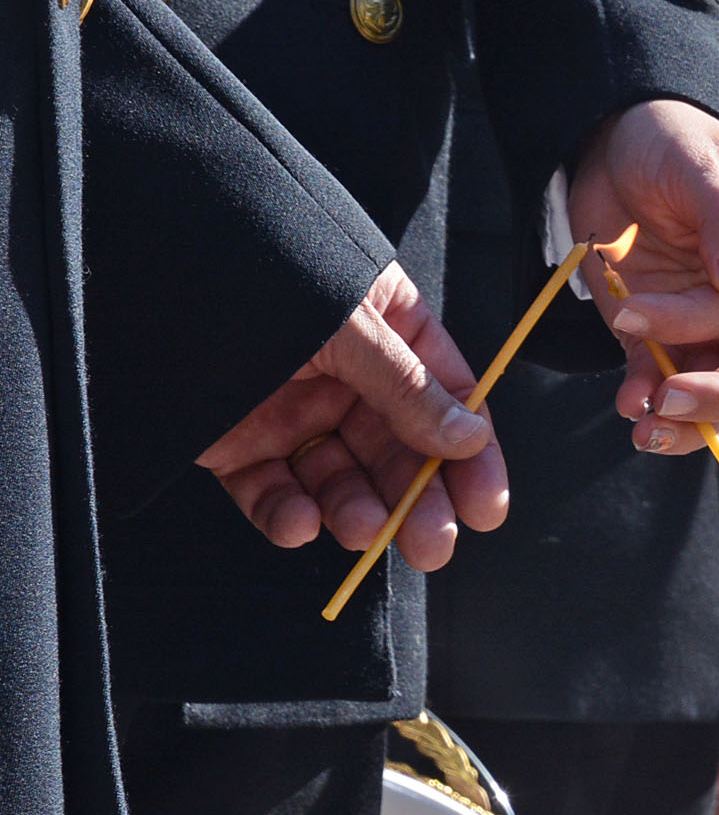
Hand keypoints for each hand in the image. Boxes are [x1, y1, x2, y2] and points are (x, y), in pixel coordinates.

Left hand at [196, 261, 507, 570]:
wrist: (136, 270)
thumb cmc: (255, 270)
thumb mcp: (347, 323)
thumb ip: (406, 385)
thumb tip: (468, 437)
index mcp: (387, 329)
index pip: (448, 399)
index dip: (473, 457)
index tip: (486, 508)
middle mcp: (346, 374)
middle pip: (399, 451)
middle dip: (417, 500)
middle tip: (431, 544)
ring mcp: (293, 409)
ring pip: (342, 480)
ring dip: (358, 512)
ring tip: (362, 529)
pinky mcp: (239, 444)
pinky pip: (274, 493)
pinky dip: (289, 516)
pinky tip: (299, 522)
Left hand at [566, 99, 718, 453]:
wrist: (616, 143)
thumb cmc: (672, 141)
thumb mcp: (701, 165)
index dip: (703, 322)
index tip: (637, 313)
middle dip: (716, 398)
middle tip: (665, 402)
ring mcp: (712, 329)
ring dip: (686, 422)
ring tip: (644, 427)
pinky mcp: (665, 340)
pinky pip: (665, 385)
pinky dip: (647, 401)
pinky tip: (628, 405)